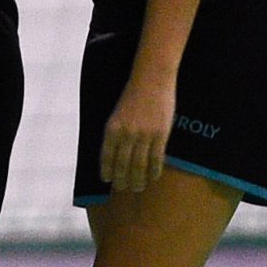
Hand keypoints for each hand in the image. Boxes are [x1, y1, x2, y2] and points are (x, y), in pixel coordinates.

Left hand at [99, 75, 175, 194]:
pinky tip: (152, 178)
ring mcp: (144, 135)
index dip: (107, 171)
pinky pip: (156, 159)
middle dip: (122, 180)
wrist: (151, 78)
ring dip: (138, 180)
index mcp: (111, 128)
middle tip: (124, 188)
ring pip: (139, 166)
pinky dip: (153, 171)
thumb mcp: (117, 113)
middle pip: (122, 165)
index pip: (106, 157)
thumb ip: (116, 133)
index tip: (108, 180)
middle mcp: (126, 134)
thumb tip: (116, 153)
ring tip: (137, 187)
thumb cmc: (133, 95)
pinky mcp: (160, 135)